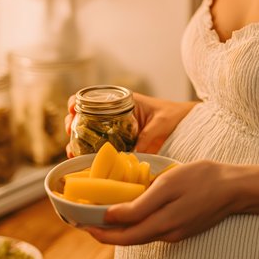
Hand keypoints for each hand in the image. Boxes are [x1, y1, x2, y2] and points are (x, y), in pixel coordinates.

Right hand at [64, 92, 197, 156]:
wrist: (187, 126)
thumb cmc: (175, 117)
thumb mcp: (160, 124)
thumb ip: (147, 137)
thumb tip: (130, 155)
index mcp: (122, 101)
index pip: (93, 97)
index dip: (77, 101)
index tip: (73, 109)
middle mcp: (115, 115)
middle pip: (84, 116)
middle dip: (72, 123)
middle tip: (71, 131)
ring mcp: (115, 131)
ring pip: (88, 134)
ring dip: (76, 141)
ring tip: (72, 150)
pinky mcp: (120, 146)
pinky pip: (100, 149)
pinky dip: (88, 154)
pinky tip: (81, 161)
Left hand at [86, 159, 238, 244]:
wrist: (235, 188)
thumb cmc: (203, 179)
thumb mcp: (169, 185)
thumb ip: (140, 204)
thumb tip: (111, 216)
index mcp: (161, 225)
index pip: (122, 237)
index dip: (100, 233)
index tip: (82, 224)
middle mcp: (167, 234)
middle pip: (129, 239)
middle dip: (106, 233)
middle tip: (88, 220)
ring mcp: (176, 233)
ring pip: (141, 235)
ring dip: (121, 229)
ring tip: (105, 214)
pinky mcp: (183, 228)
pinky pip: (154, 229)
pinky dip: (138, 223)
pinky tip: (134, 211)